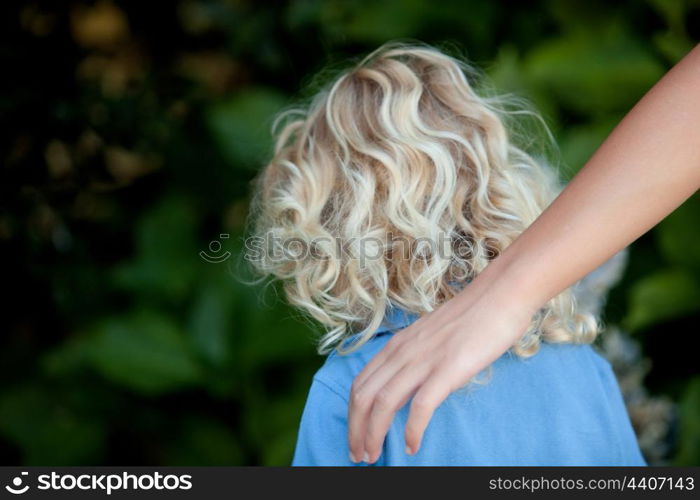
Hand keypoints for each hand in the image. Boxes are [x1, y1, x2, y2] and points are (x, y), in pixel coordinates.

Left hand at [347, 278, 535, 463]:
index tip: (356, 436)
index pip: (360, 383)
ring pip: (383, 403)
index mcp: (397, 345)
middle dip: (356, 430)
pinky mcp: (448, 369)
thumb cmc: (471, 316)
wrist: (500, 295)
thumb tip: (407, 381)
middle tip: (359, 456)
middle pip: (364, 397)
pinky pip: (420, 406)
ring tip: (373, 457)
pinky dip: (412, 430)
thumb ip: (414, 355)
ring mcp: (424, 360)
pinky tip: (412, 447)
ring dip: (373, 435)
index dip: (353, 414)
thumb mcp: (429, 335)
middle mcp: (403, 352)